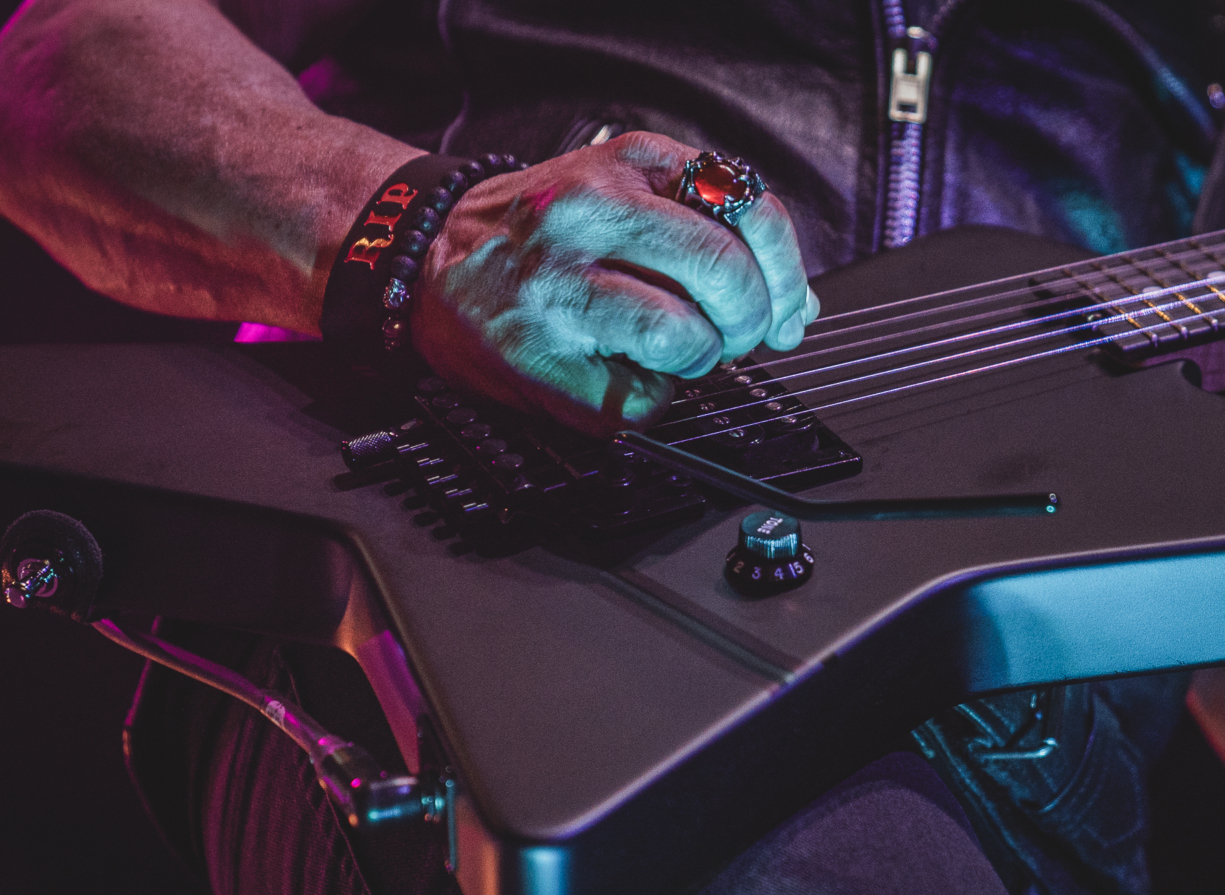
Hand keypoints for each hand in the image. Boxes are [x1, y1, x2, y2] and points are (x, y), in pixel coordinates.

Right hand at [409, 132, 817, 435]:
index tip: (785, 305)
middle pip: (723, 273)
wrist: (428, 266)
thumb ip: (712, 232)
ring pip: (685, 338)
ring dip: (699, 360)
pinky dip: (651, 398)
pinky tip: (620, 372)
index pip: (749, 210)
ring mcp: (557, 286)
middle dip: (749, 321)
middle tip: (733, 336)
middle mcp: (588, 212)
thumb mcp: (625, 196)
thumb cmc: (541, 239)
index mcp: (626, 165)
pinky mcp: (541, 361)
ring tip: (674, 352)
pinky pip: (643, 399)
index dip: (785, 271)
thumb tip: (795, 305)